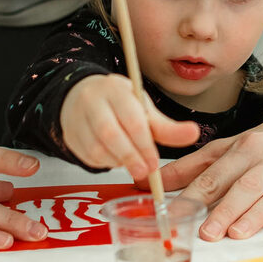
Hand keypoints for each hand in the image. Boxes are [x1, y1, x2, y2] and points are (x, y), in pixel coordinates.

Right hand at [60, 74, 199, 180]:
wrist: (81, 96)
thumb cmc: (118, 103)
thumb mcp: (144, 109)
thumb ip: (166, 126)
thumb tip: (193, 134)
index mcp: (115, 89)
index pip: (131, 118)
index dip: (144, 143)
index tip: (155, 162)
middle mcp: (92, 101)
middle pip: (110, 134)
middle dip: (130, 156)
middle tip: (145, 171)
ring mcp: (76, 118)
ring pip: (96, 148)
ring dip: (117, 161)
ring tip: (133, 164)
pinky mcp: (69, 136)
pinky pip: (87, 156)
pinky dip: (104, 163)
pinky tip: (116, 160)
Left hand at [157, 81, 262, 240]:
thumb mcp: (235, 145)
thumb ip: (195, 165)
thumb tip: (152, 180)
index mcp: (246, 147)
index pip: (215, 175)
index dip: (194, 196)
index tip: (175, 215)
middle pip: (245, 185)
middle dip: (224, 210)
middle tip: (206, 233)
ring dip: (256, 214)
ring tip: (237, 234)